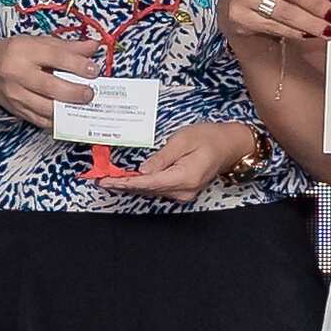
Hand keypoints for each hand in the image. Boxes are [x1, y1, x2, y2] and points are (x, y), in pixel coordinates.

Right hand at [0, 32, 103, 131]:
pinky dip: (57, 120)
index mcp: (24, 51)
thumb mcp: (38, 42)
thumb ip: (67, 47)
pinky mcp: (17, 110)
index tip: (93, 70)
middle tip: (90, 93)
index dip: (77, 65)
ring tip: (83, 105)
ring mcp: (16, 95)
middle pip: (50, 87)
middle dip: (75, 92)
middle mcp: (17, 73)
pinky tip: (69, 116)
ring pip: (45, 107)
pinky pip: (40, 120)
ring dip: (68, 109)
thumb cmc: (16, 53)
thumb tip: (93, 47)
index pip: (55, 57)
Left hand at [100, 120, 261, 201]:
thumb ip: (162, 157)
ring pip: (151, 191)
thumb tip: (143, 171)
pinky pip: (158, 189)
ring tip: (109, 181)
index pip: (148, 183)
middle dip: (123, 185)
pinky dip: (142, 185)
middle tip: (100, 180)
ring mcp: (184, 193)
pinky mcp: (182, 191)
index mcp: (185, 177)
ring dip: (130, 186)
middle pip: (147, 190)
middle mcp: (183, 190)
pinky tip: (127, 181)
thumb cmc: (209, 138)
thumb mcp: (183, 140)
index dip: (126, 183)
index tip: (108, 181)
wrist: (230, 145)